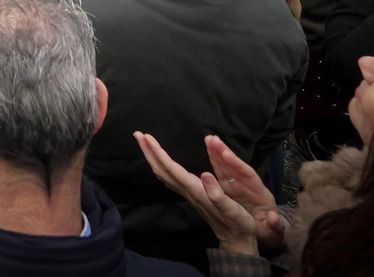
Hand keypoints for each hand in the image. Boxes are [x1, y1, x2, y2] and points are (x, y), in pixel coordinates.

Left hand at [134, 132, 256, 255]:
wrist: (235, 238)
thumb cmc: (237, 223)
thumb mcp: (231, 210)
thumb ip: (217, 194)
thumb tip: (205, 175)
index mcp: (195, 190)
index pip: (171, 169)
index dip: (158, 152)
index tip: (147, 137)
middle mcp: (187, 191)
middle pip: (161, 169)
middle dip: (149, 151)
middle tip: (137, 134)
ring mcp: (187, 193)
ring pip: (163, 173)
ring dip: (152, 157)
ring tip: (145, 142)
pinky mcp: (190, 194)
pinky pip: (169, 177)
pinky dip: (161, 165)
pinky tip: (160, 161)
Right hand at [205, 135, 285, 249]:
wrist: (264, 231)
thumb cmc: (269, 230)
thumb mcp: (274, 231)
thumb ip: (275, 225)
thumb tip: (273, 218)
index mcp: (259, 193)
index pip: (248, 176)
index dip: (237, 165)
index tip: (227, 154)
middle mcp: (248, 185)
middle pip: (236, 166)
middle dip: (224, 151)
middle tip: (212, 139)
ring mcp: (238, 185)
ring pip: (227, 166)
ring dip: (218, 152)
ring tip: (208, 139)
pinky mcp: (229, 188)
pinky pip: (221, 173)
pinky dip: (215, 161)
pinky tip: (208, 151)